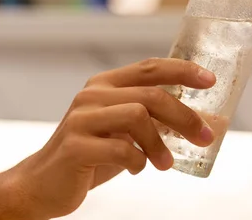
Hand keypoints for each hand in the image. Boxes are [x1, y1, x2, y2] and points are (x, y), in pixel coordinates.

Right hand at [5, 58, 215, 219]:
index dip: (182, 70)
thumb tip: (204, 122)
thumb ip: (155, 121)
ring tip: (165, 164)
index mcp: (105, 85)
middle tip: (205, 137)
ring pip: (138, 116)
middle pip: (151, 94)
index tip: (209, 80)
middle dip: (185, 116)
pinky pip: (122, 149)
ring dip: (160, 144)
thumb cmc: (90, 155)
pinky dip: (138, 162)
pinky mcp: (75, 144)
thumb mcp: (125, 132)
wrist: (42, 184)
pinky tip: (137, 169)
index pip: (150, 67)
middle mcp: (93, 94)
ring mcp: (81, 118)